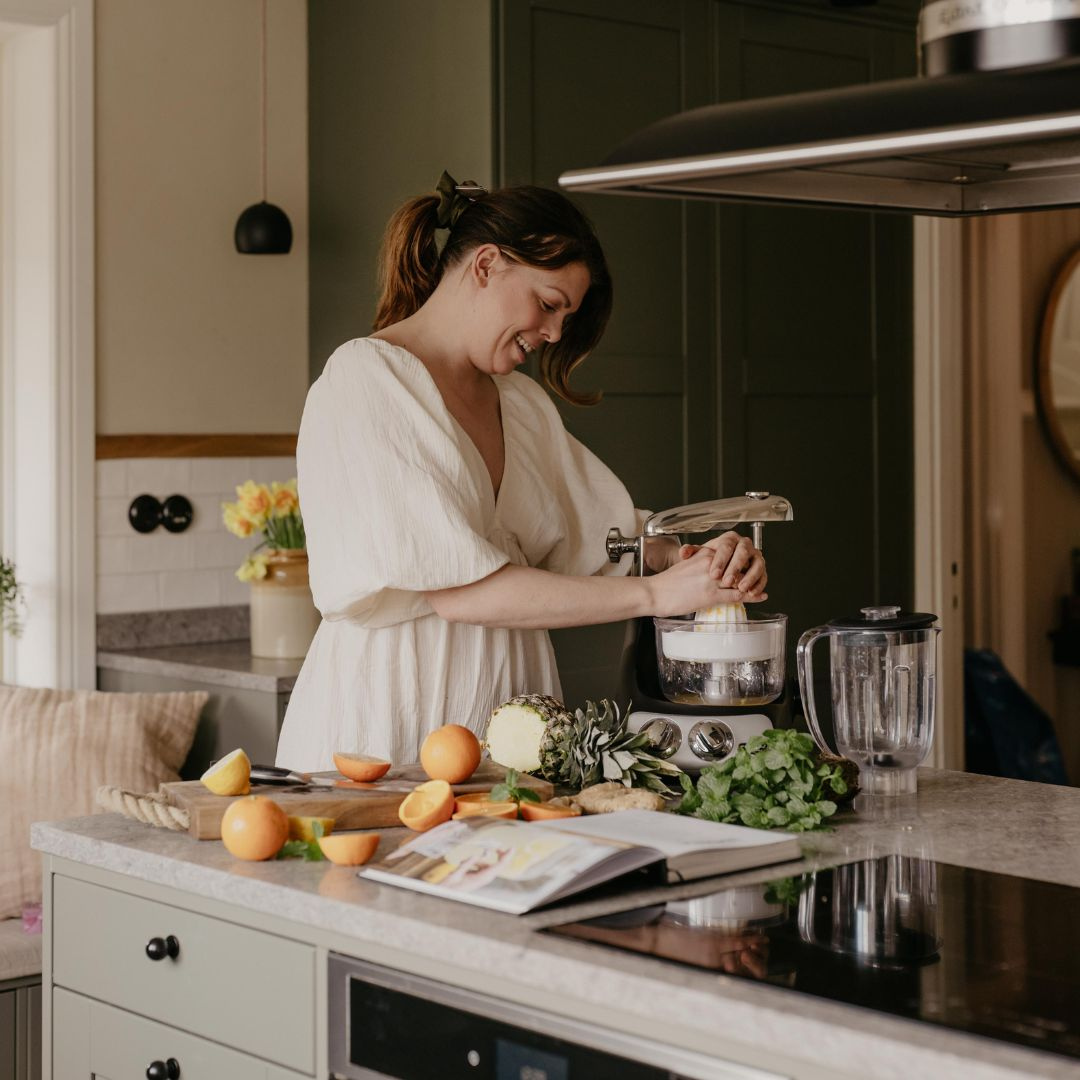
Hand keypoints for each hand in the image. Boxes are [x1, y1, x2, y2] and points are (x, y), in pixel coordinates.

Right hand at [646, 547, 764, 617]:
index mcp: (705, 554)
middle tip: (756, 579)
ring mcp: (712, 580)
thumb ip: (700, 563)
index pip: (731, 556)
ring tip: (760, 588)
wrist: (654, 592)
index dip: (742, 562)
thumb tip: (711, 569)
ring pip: (741, 581)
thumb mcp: (685, 564)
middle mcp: (711, 564)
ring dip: (753, 585)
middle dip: (749, 573)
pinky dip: (751, 596)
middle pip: (739, 567)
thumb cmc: (666, 582)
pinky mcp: (711, 594)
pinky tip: (759, 596)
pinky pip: (737, 595)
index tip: (748, 566)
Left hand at [677, 531, 766, 601]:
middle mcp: (744, 545)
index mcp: (729, 539)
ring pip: (757, 564)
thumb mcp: (698, 555)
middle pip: (742, 554)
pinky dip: (759, 584)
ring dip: (750, 577)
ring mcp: (754, 556)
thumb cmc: (707, 561)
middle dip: (735, 569)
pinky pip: (763, 576)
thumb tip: (683, 552)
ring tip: (741, 588)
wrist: (717, 567)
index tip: (713, 573)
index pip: (726, 547)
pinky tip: (752, 593)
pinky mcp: (760, 569)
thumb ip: (690, 552)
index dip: (720, 560)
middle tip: (726, 581)